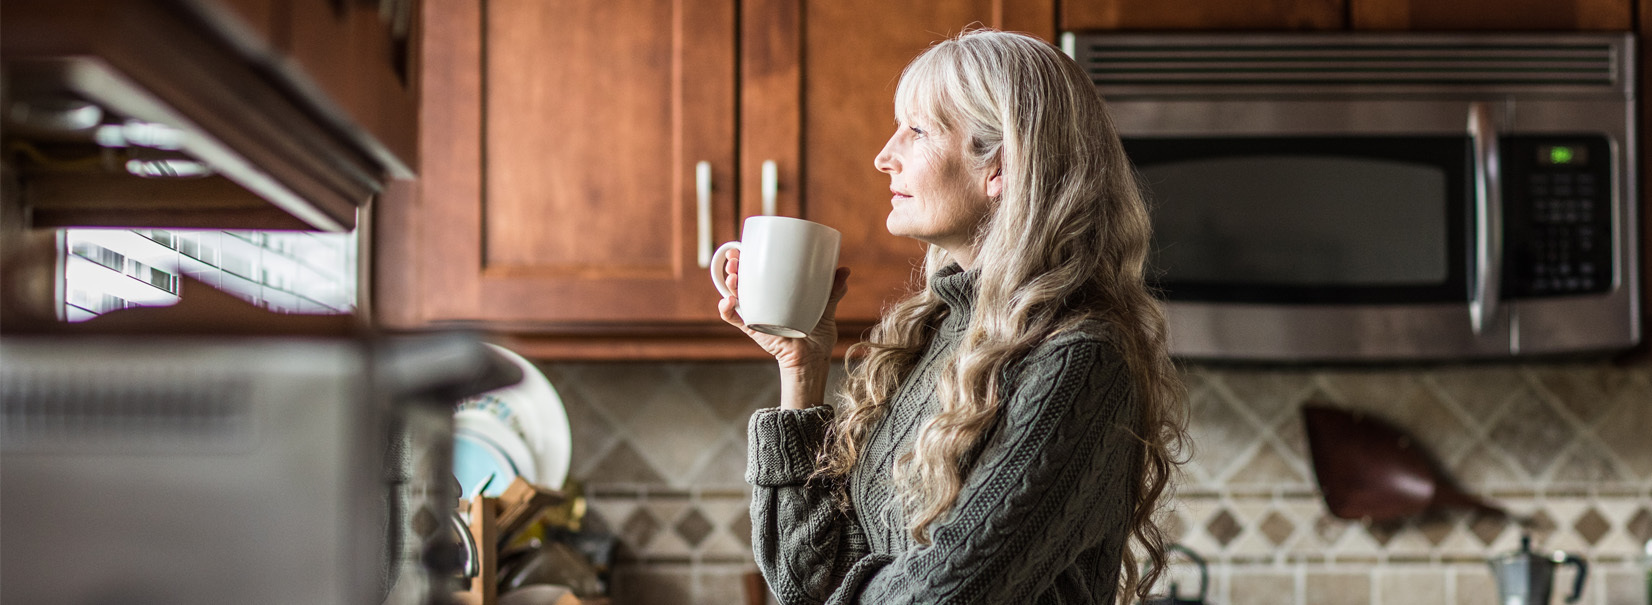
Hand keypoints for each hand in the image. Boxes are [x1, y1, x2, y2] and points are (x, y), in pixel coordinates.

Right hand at [716, 249, 850, 407]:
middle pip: (742, 281)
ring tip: (732, 276)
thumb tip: (844, 270)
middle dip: (734, 267)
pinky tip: (729, 301)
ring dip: (729, 284)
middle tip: (735, 259)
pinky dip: (727, 310)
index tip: (745, 247)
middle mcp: (763, 303)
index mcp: (777, 295)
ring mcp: (757, 316)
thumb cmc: (817, 336)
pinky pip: (735, 319)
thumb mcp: (826, 308)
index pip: (759, 273)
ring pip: (735, 296)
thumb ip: (833, 290)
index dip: (748, 259)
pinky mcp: (754, 330)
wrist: (813, 360)